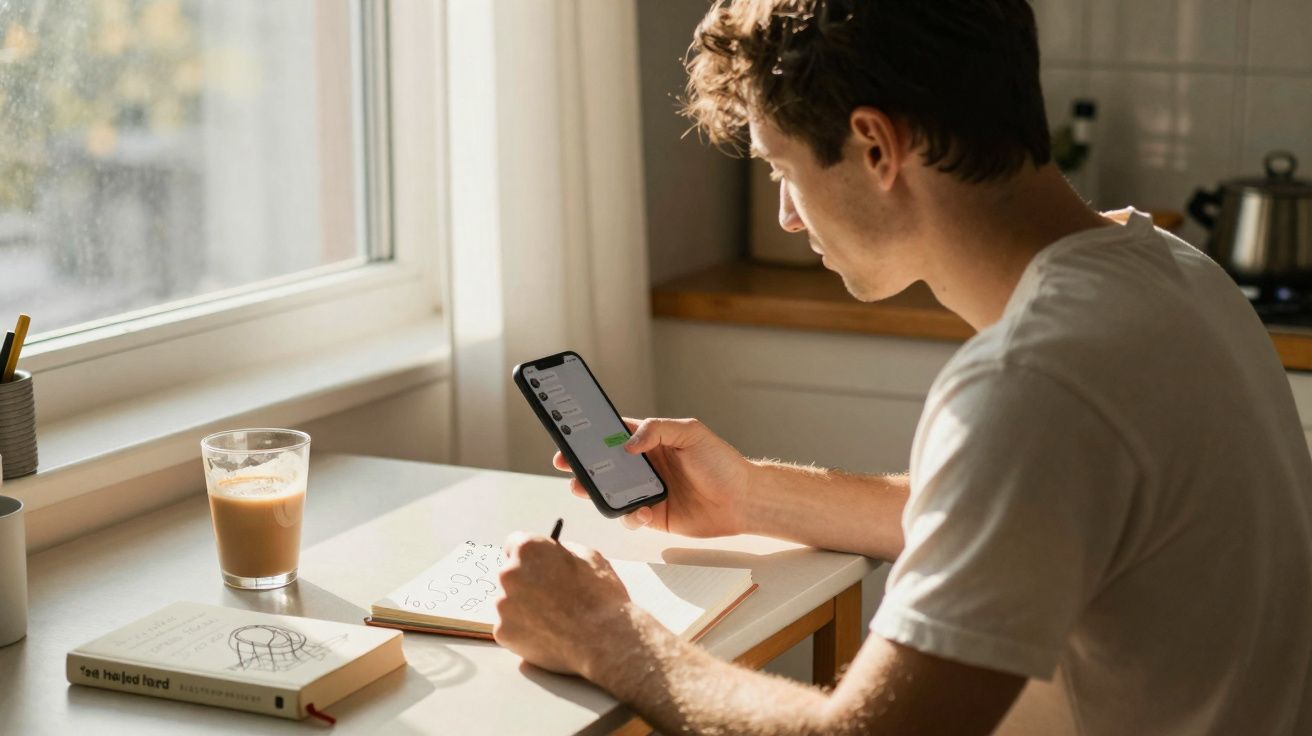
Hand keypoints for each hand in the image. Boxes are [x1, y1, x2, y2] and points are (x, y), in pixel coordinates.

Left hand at [494, 532, 633, 675]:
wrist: (605, 641)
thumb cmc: (601, 597)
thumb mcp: (589, 557)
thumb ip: (562, 552)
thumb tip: (552, 556)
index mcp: (529, 549)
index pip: (514, 543)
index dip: (529, 555)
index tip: (535, 564)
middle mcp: (509, 573)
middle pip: (510, 574)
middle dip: (526, 581)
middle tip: (549, 596)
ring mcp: (503, 604)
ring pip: (509, 602)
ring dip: (524, 607)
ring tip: (553, 619)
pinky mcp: (503, 632)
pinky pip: (510, 626)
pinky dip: (524, 630)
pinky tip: (548, 634)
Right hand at [553, 418, 751, 536]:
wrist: (742, 500)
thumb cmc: (721, 463)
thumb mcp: (691, 433)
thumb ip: (657, 430)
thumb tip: (627, 444)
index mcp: (652, 441)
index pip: (614, 434)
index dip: (591, 435)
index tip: (570, 435)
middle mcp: (645, 465)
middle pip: (605, 464)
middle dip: (583, 464)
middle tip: (566, 464)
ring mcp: (648, 491)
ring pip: (612, 492)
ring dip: (596, 491)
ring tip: (585, 489)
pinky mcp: (654, 515)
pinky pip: (631, 517)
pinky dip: (631, 515)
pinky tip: (645, 511)